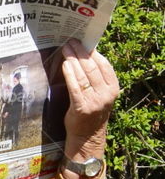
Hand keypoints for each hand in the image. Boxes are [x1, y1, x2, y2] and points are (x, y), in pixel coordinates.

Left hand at [61, 38, 119, 168]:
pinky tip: (65, 65)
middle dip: (80, 52)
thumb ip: (96, 78)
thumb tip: (85, 56)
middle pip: (92, 67)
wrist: (87, 137)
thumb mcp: (100, 94)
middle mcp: (106, 94)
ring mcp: (94, 101)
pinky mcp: (81, 107)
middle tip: (70, 42)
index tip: (83, 42)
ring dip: (73, 60)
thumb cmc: (91, 112)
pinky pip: (75, 87)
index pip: (104, 65)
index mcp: (113, 89)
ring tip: (65, 49)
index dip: (93, 51)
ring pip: (83, 75)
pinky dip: (69, 74)